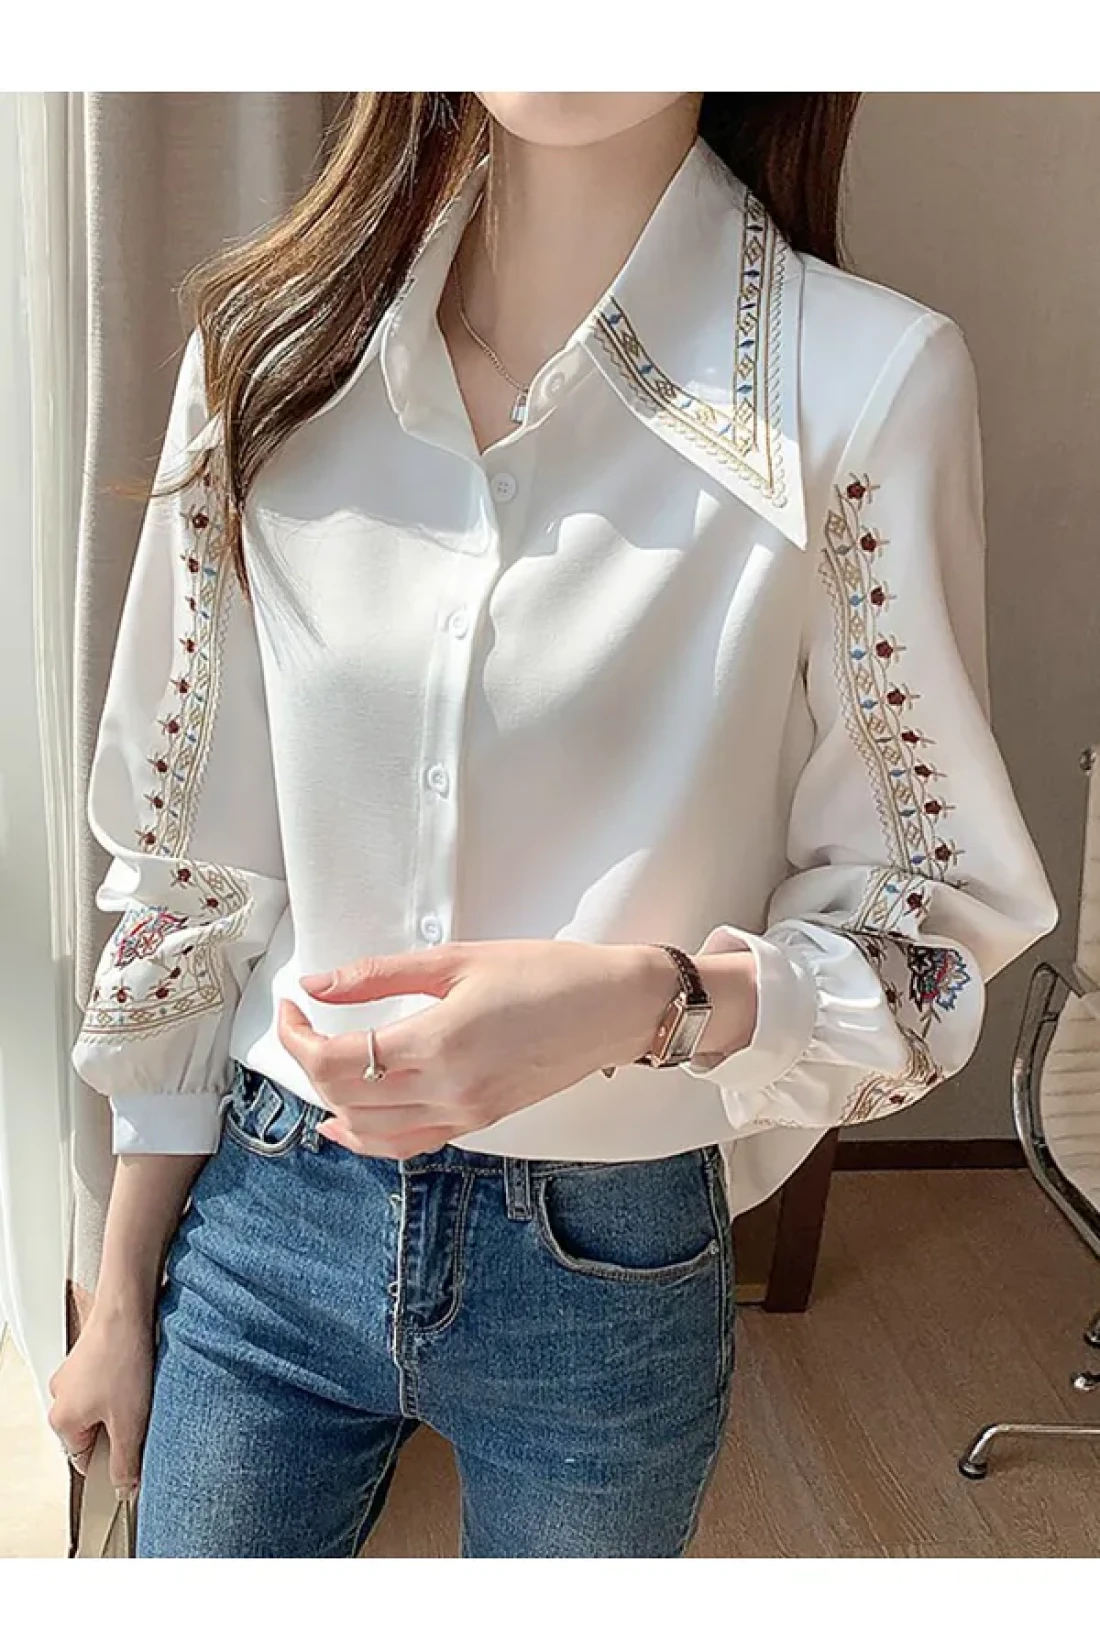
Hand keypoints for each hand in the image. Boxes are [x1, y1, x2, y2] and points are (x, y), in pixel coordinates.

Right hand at [47, 1300, 154, 1493]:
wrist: (127, 1307)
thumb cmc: (122, 1358)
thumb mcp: (130, 1423)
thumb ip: (125, 1462)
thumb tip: (124, 1487)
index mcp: (61, 1420)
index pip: (85, 1459)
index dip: (114, 1460)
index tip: (134, 1455)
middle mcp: (61, 1397)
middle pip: (94, 1431)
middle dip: (120, 1429)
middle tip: (142, 1416)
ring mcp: (74, 1374)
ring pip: (103, 1406)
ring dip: (125, 1404)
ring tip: (142, 1389)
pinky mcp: (90, 1355)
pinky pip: (108, 1382)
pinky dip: (125, 1382)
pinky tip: (141, 1372)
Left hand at [277, 939, 679, 1158]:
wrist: (614, 1008)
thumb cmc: (548, 975)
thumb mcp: (459, 959)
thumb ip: (380, 976)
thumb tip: (320, 985)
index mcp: (437, 1045)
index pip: (335, 1060)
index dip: (297, 1036)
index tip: (292, 1006)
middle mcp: (446, 1091)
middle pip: (344, 1097)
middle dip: (306, 1062)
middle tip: (302, 1023)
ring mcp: (464, 1114)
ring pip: (369, 1131)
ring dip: (332, 1101)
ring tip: (318, 1064)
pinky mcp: (479, 1121)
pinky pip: (407, 1143)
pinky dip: (368, 1135)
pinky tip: (350, 1120)